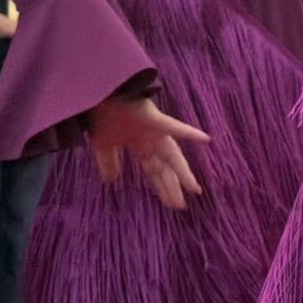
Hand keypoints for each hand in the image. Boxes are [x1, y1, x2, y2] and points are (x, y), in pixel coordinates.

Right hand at [86, 97, 209, 210]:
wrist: (97, 96)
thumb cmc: (102, 115)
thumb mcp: (103, 145)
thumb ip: (109, 162)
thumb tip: (111, 182)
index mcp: (141, 147)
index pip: (155, 172)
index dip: (163, 188)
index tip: (172, 204)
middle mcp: (152, 141)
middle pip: (166, 169)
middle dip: (173, 187)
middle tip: (181, 206)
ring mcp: (155, 130)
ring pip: (173, 154)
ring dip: (182, 172)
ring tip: (194, 189)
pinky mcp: (154, 118)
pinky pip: (174, 126)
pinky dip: (188, 132)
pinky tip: (205, 139)